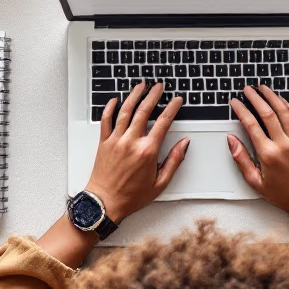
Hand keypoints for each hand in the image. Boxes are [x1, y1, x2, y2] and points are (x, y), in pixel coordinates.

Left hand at [85, 82, 189, 220]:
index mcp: (147, 151)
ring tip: (141, 85)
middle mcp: (131, 142)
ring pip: (125, 111)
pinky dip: (110, 108)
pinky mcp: (103, 143)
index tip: (177, 100)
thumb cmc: (131, 196)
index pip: (163, 122)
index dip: (172, 108)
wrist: (105, 203)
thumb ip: (174, 161)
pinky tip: (115, 99)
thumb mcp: (160, 183)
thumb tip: (184, 144)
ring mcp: (116, 141)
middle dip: (153, 95)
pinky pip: (106, 120)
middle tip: (159, 86)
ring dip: (134, 95)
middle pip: (144, 111)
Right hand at [227, 85, 288, 224]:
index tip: (234, 102)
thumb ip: (241, 159)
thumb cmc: (283, 194)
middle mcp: (283, 144)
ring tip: (265, 88)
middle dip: (255, 97)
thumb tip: (231, 141)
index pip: (250, 124)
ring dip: (273, 97)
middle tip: (248, 89)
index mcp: (268, 154)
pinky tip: (285, 103)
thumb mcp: (255, 181)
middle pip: (267, 113)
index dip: (240, 110)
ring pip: (284, 112)